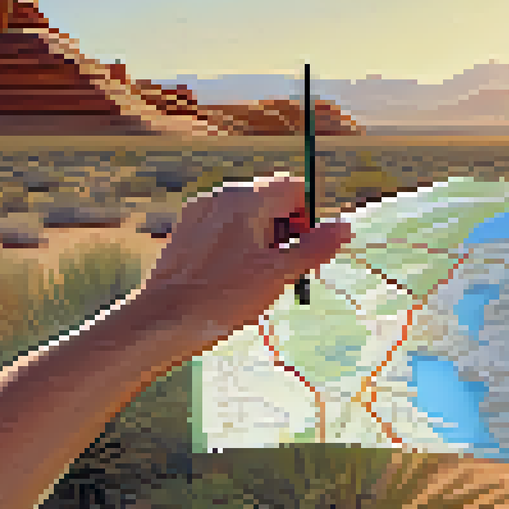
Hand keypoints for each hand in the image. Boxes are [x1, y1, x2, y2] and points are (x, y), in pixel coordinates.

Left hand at [124, 172, 352, 353]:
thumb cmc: (223, 298)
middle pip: (270, 200)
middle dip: (285, 230)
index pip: (293, 187)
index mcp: (247, 201)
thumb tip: (345, 226)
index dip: (308, 215)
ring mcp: (200, 213)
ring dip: (262, 240)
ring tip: (255, 279)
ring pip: (247, 216)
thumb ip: (315, 247)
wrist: (163, 321)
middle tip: (283, 269)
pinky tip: (231, 278)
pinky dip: (237, 246)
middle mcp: (222, 197)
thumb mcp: (279, 274)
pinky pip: (223, 228)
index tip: (306, 248)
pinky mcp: (185, 231)